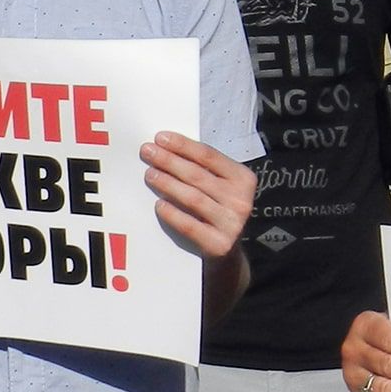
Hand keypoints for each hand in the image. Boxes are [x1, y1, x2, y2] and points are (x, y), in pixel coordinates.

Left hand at [140, 132, 254, 260]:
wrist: (228, 253)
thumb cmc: (217, 210)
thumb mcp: (220, 187)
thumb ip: (203, 170)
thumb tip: (167, 148)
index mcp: (243, 179)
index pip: (209, 156)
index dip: (183, 145)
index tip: (161, 138)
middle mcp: (241, 200)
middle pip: (198, 175)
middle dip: (170, 161)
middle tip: (147, 152)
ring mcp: (232, 223)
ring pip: (193, 198)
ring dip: (168, 184)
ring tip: (149, 174)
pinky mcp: (219, 244)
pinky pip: (190, 225)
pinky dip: (172, 213)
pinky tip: (158, 204)